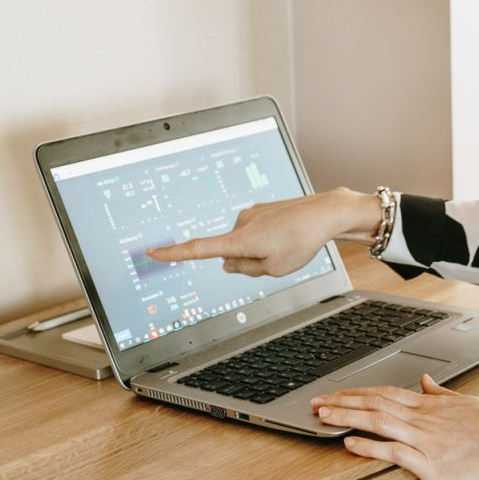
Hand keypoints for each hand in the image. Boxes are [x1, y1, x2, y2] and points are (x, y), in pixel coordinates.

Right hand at [145, 187, 379, 276]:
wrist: (327, 212)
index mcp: (239, 239)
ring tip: (288, 245)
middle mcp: (240, 222)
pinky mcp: (260, 209)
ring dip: (261, 251)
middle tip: (278, 259)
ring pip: (245, 244)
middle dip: (248, 263)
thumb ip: (245, 270)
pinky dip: (269, 240)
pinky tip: (289, 236)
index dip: (173, 253)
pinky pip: (256, 233)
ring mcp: (250, 213)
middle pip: (231, 254)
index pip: (198, 249)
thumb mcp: (274, 269)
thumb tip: (228, 264)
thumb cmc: (303, 241)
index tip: (152, 252)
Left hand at [312, 374, 478, 479]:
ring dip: (347, 418)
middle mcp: (422, 418)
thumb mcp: (466, 401)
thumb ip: (441, 393)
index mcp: (430, 404)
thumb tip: (426, 380)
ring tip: (323, 417)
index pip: (384, 393)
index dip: (356, 392)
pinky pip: (392, 452)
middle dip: (342, 402)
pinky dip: (368, 447)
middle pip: (373, 404)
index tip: (337, 392)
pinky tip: (350, 444)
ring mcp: (424, 440)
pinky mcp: (429, 464)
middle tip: (317, 402)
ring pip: (377, 422)